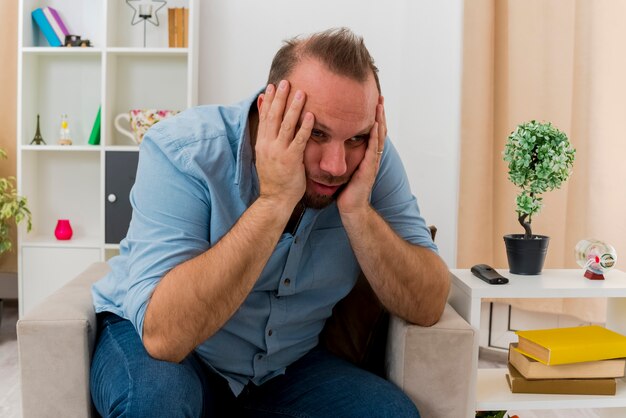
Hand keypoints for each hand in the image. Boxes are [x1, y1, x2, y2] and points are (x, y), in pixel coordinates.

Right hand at [255, 80, 314, 210]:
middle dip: (280, 98)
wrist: (275, 199)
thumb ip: (267, 137)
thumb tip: (266, 122)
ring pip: (286, 125)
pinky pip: (299, 140)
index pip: (265, 116)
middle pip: (274, 116)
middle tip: (287, 81)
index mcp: (262, 142)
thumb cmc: (275, 178)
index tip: (273, 85)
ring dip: (294, 107)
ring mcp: (279, 152)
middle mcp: (268, 144)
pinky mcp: (291, 160)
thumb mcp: (266, 155)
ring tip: (301, 93)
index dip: (269, 100)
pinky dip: (305, 127)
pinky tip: (310, 116)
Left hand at [337, 96, 386, 214]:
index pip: (371, 132)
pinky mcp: (369, 168)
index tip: (371, 102)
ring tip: (380, 105)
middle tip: (380, 97)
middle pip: (378, 130)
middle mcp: (372, 157)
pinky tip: (375, 125)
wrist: (351, 208)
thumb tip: (328, 144)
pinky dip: (375, 136)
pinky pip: (373, 149)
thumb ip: (341, 157)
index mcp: (365, 155)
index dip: (372, 117)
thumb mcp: (343, 169)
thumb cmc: (346, 190)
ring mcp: (372, 162)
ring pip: (379, 137)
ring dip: (380, 120)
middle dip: (380, 114)